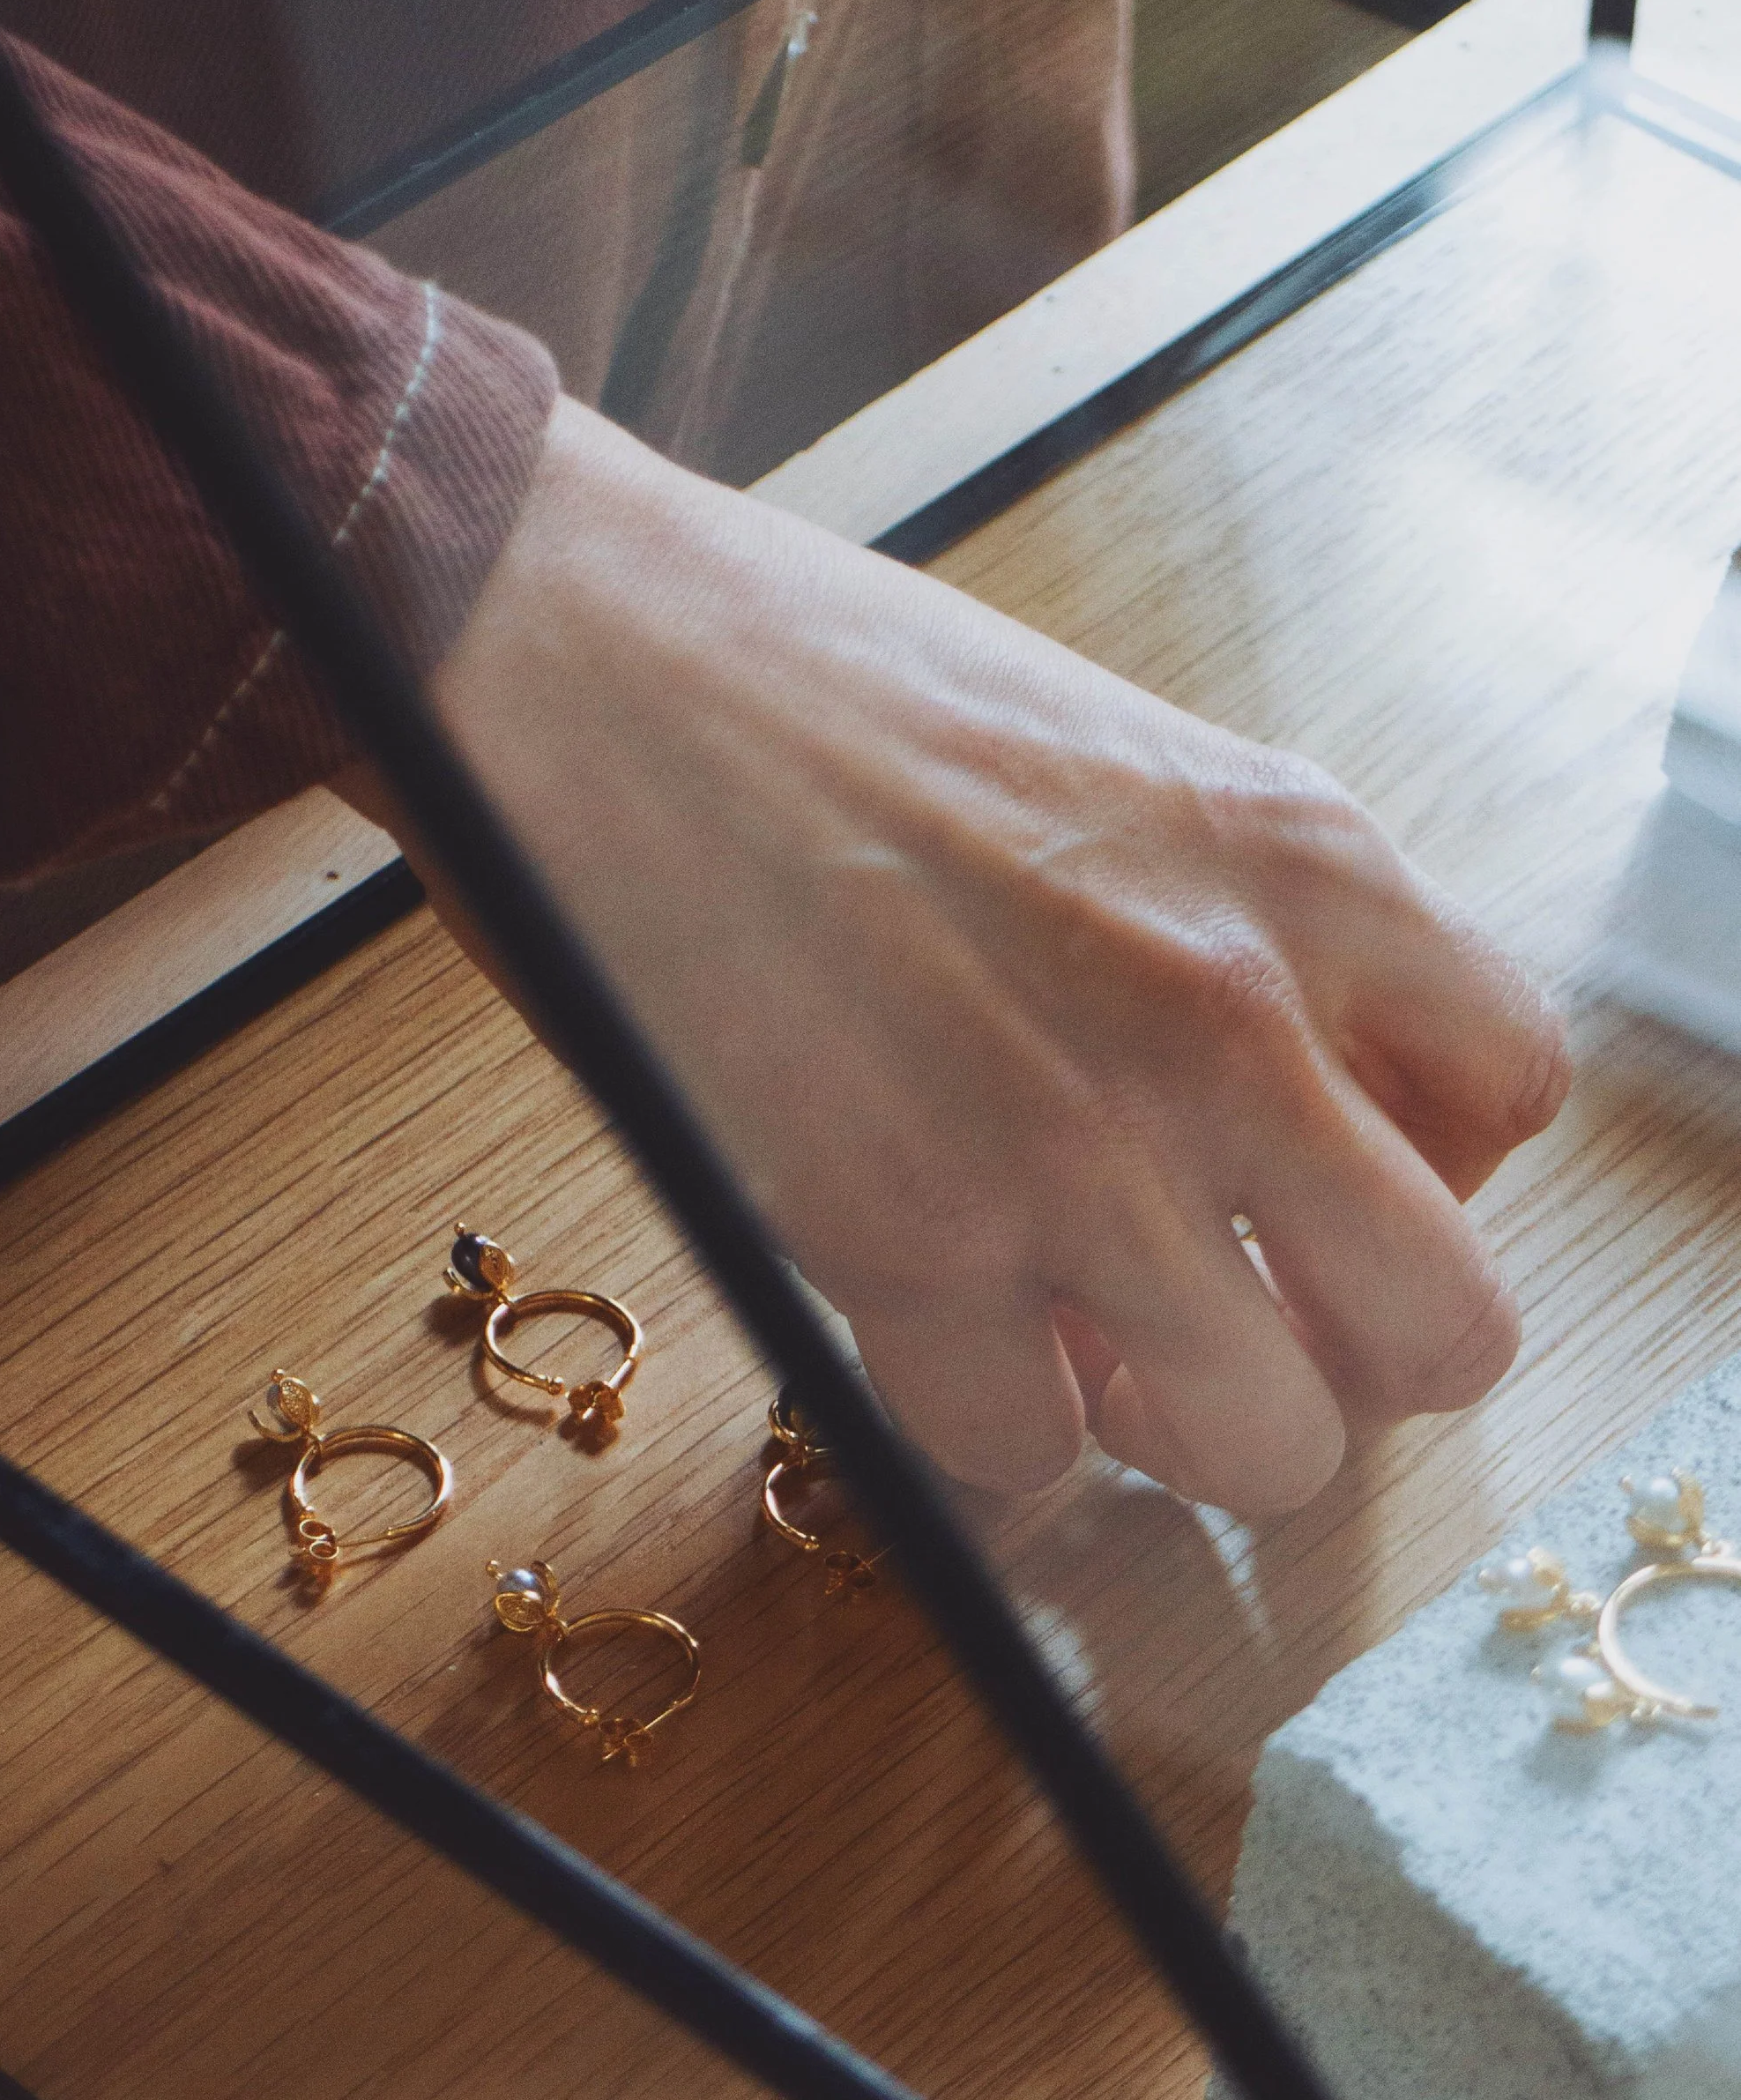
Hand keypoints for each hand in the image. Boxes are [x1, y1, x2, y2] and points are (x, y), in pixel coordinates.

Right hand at [340, 400, 1568, 1512]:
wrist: (591, 645)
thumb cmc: (816, 681)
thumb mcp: (1112, 759)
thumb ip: (1231, 931)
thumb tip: (1261, 1122)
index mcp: (1302, 859)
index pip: (1507, 1095)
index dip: (1421, 1174)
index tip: (1307, 1178)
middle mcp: (1231, 1009)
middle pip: (1443, 1327)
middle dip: (1341, 1357)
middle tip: (1220, 1315)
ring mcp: (1075, 1135)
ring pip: (1263, 1443)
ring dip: (1168, 1425)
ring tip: (1069, 1342)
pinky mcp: (899, 1226)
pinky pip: (1017, 1454)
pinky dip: (986, 1434)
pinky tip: (928, 1332)